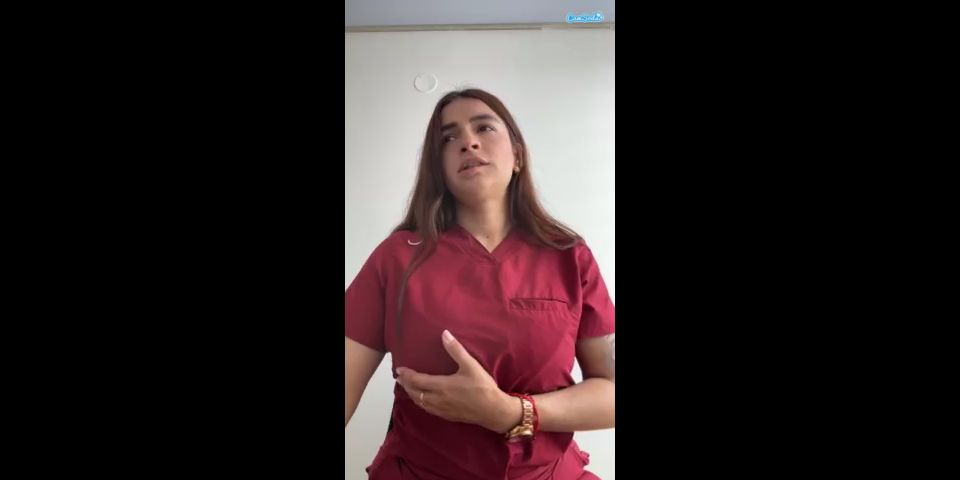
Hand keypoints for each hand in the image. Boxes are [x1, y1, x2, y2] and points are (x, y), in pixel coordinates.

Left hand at [396, 330, 519, 432]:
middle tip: (399, 378)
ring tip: (408, 387)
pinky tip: (423, 400)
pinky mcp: (447, 416)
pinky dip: (420, 403)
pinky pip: (428, 410)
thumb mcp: (471, 365)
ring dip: (412, 394)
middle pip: (415, 393)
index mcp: (441, 386)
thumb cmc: (482, 387)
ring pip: (420, 403)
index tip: (399, 369)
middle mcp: (437, 399)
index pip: (417, 380)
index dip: (406, 375)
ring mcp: (441, 409)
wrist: (493, 411)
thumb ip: (456, 350)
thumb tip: (444, 334)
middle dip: (405, 385)